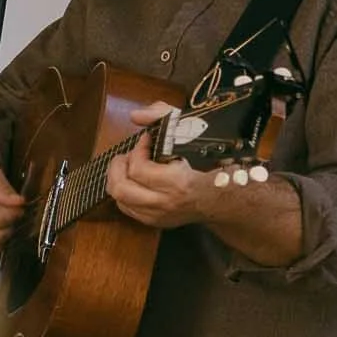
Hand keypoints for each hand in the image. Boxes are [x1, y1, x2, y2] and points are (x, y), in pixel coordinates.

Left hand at [106, 105, 209, 229]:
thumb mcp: (190, 132)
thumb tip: (136, 116)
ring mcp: (158, 215)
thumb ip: (163, 116)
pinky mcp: (155, 221)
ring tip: (128, 166)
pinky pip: (126, 208)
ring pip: (120, 199)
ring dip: (118, 179)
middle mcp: (164, 203)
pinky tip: (133, 181)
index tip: (146, 139)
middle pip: (121, 188)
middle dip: (117, 167)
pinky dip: (124, 192)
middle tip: (127, 155)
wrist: (220, 196)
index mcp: (176, 182)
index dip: (137, 149)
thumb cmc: (207, 163)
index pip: (138, 168)